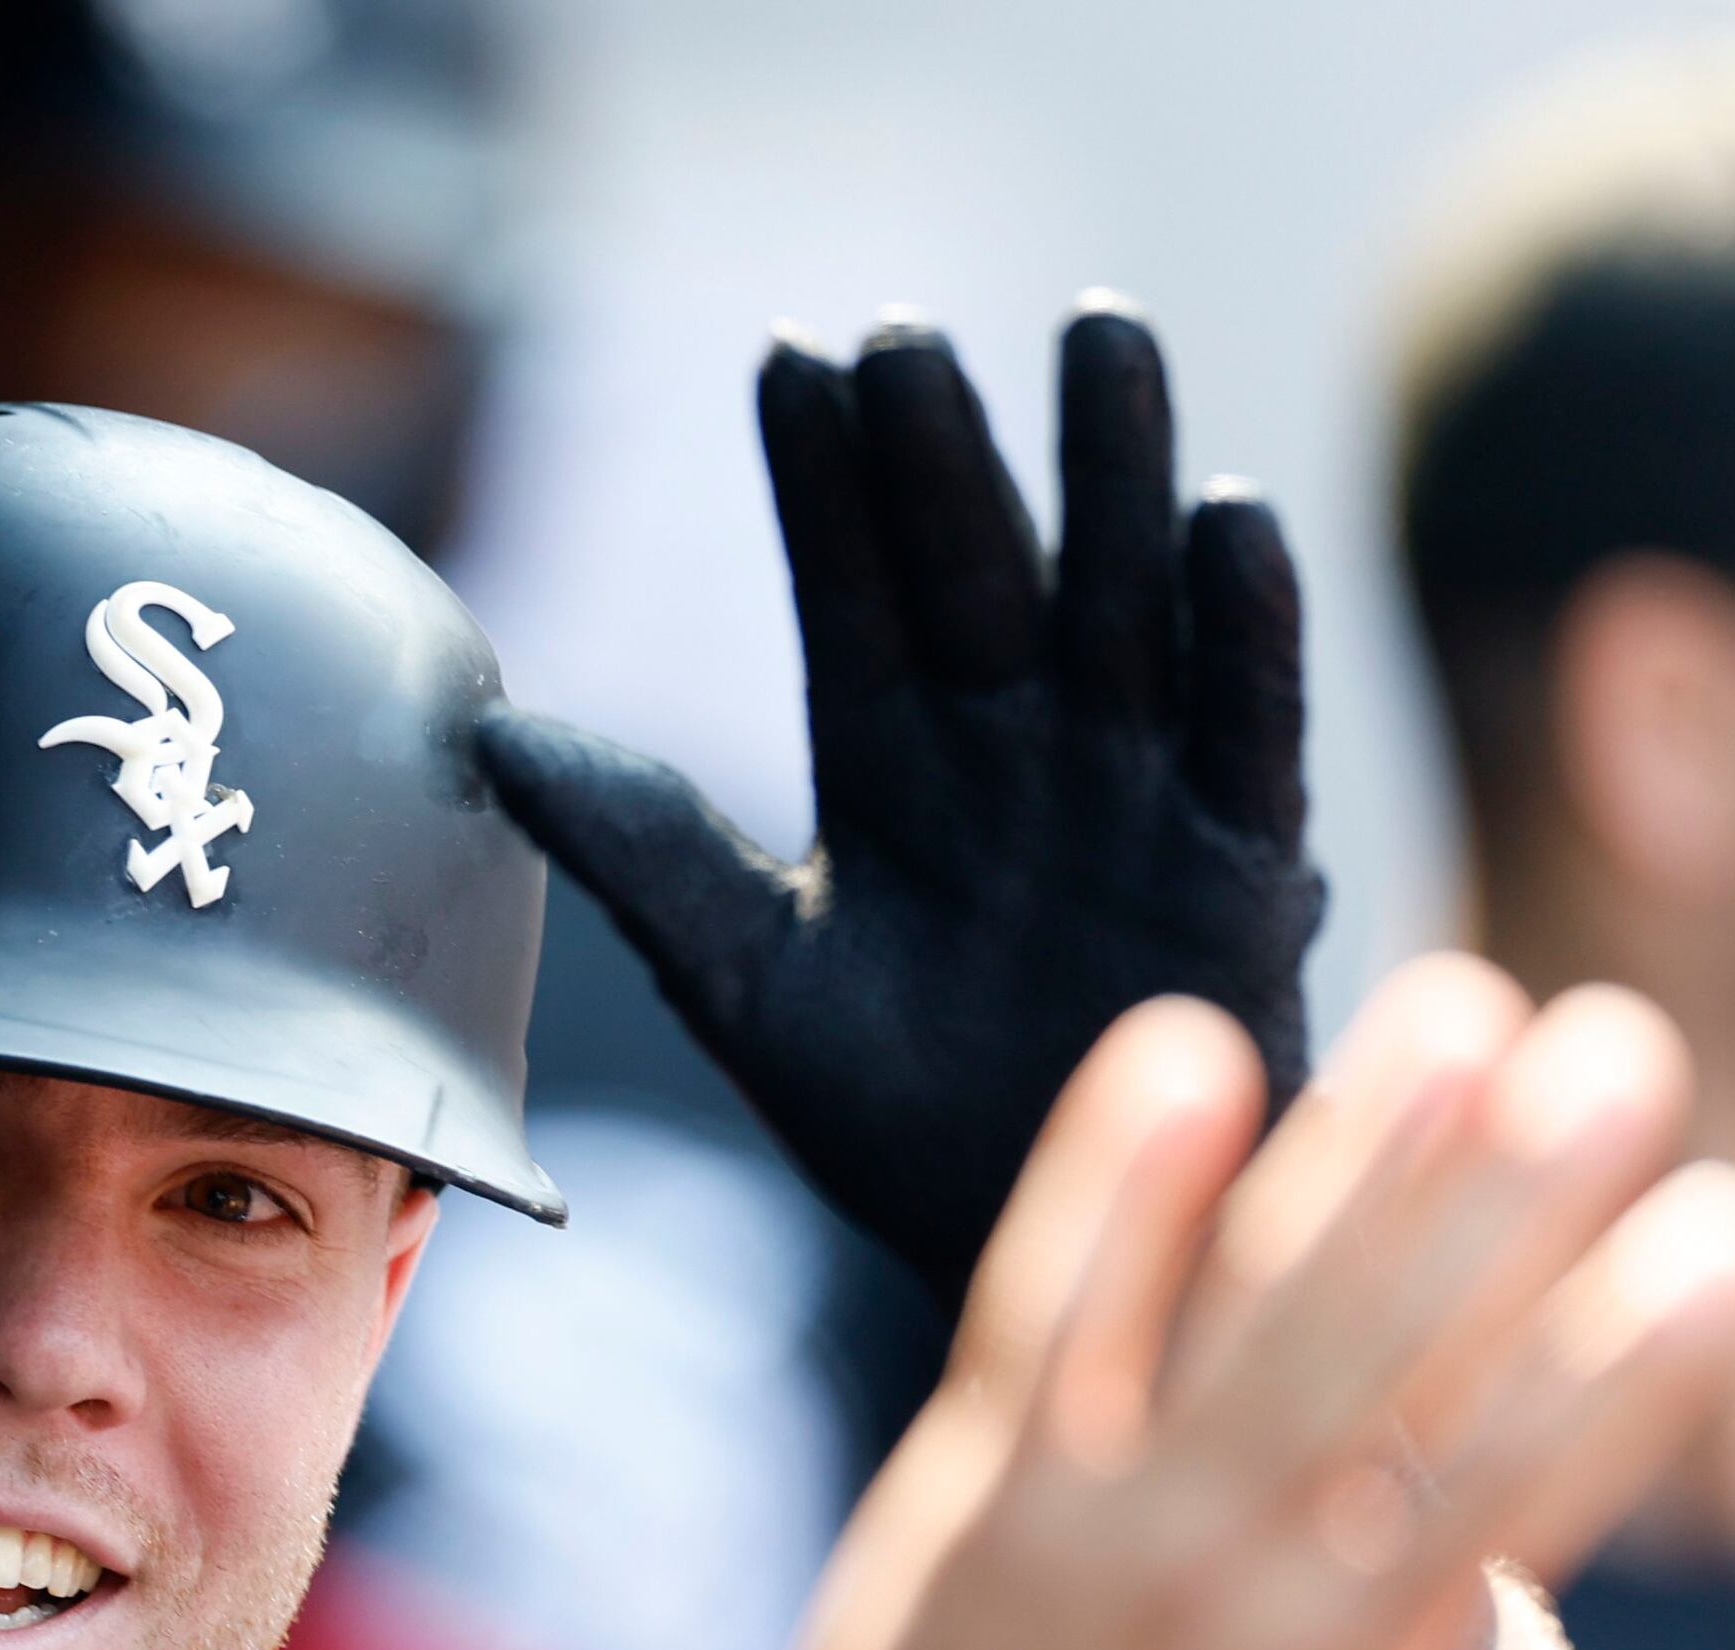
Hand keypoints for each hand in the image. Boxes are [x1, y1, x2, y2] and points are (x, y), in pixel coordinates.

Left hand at [480, 301, 1320, 1297]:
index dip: (821, 484)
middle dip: (948, 454)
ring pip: (1125, 597)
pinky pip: (1249, 720)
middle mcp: (1013, 745)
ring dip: (1115, 471)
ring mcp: (1132, 786)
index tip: (785, 358)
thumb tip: (486, 732)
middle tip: (909, 329)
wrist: (1035, 1236)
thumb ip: (639, 850)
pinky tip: (1225, 514)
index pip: (851, 591)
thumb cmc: (889, 1116)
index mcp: (891, 763)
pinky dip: (1242, 625)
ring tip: (1098, 335)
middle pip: (982, 567)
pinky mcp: (1243, 855)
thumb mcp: (743, 981)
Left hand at [742, 960, 1734, 1649]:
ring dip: (1350, 1149)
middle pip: (1385, 1354)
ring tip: (1462, 1010)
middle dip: (1511, 1196)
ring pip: (1233, 1304)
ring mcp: (1079, 1524)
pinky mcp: (969, 1488)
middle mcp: (1208, 1586)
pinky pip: (1042, 1307)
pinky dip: (1108, 1184)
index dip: (1624, 1357)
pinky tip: (1186, 1047)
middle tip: (1626, 1048)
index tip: (1733, 1230)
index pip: (1508, 1488)